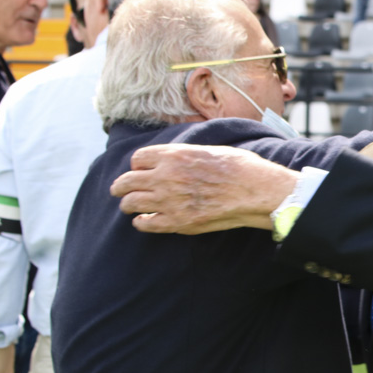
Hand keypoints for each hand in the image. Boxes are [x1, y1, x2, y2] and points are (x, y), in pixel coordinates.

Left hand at [110, 144, 299, 233]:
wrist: (254, 190)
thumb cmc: (239, 167)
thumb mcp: (209, 149)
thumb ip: (186, 155)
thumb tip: (179, 159)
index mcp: (173, 155)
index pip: (137, 159)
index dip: (138, 165)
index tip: (141, 170)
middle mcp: (165, 176)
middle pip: (126, 181)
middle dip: (120, 186)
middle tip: (118, 190)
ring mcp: (169, 201)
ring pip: (131, 202)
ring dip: (128, 204)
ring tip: (129, 206)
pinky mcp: (177, 222)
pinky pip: (146, 223)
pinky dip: (141, 222)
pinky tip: (143, 221)